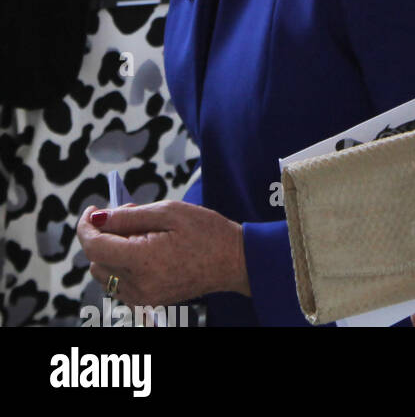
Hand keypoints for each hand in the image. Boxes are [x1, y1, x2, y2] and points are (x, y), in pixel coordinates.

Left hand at [78, 201, 248, 305]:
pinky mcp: (147, 301)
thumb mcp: (170, 211)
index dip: (86, 226)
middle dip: (104, 235)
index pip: (94, 247)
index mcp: (142, 260)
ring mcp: (141, 296)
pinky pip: (119, 283)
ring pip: (104, 273)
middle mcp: (136, 285)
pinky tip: (145, 249)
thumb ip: (130, 216)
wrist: (232, 262)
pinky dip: (122, 264)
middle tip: (130, 215)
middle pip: (96, 260)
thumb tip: (98, 218)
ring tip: (141, 232)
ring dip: (112, 250)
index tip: (92, 210)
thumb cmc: (206, 232)